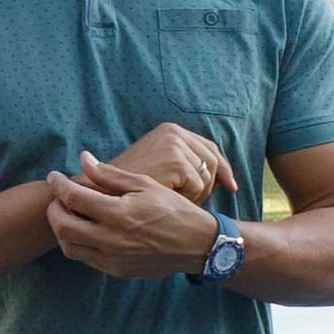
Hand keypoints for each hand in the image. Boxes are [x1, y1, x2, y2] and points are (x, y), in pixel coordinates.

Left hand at [46, 154, 222, 280]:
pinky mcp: (117, 270)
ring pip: (69, 247)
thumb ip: (110, 174)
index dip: (58, 184)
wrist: (198, 245)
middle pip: (62, 226)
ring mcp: (113, 258)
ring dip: (63, 229)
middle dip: (54, 209)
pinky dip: (79, 244)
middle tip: (59, 198)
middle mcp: (111, 239)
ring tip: (71, 216)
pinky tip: (88, 231)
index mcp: (118, 213)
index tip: (55, 176)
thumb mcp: (145, 185)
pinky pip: (86, 259)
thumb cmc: (173, 209)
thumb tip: (83, 159)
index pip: (72, 197)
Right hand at [112, 121, 234, 202]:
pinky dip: (189, 198)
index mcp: (171, 131)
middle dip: (213, 184)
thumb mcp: (160, 167)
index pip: (209, 148)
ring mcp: (175, 145)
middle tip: (201, 202)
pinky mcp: (175, 161)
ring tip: (177, 201)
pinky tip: (171, 201)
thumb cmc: (131, 186)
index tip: (231, 186)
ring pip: (207, 177)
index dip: (223, 168)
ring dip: (198, 194)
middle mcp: (175, 132)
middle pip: (213, 161)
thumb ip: (186, 165)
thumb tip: (223, 179)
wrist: (102, 190)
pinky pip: (198, 186)